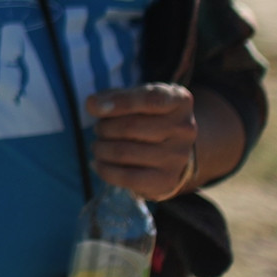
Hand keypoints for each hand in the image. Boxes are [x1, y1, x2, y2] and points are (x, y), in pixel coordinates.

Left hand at [87, 83, 196, 200]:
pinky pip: (126, 177)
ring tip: (99, 145)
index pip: (150, 99)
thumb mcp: (135, 98)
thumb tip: (92, 105)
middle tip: (99, 129)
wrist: (170, 150)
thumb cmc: (146, 117)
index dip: (119, 102)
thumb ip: (113, 96)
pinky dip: (104, 169)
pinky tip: (99, 163)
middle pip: (130, 127)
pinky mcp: (166, 180)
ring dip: (101, 148)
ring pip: (123, 152)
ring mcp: (178, 156)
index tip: (92, 107)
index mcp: (179, 101)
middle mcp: (184, 129)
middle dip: (104, 128)